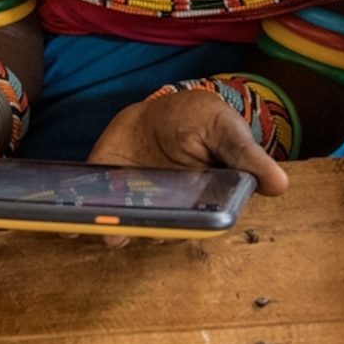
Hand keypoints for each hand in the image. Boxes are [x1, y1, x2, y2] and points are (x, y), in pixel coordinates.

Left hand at [82, 87, 293, 245]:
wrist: (165, 110)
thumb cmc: (204, 122)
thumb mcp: (227, 133)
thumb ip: (246, 158)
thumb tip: (281, 184)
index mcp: (199, 204)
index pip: (189, 224)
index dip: (176, 229)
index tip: (163, 231)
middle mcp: (165, 211)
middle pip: (150, 229)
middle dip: (134, 232)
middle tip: (118, 234)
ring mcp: (133, 201)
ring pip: (120, 223)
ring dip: (105, 228)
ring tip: (92, 227)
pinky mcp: (105, 186)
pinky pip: (91, 204)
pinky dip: (75, 212)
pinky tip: (62, 221)